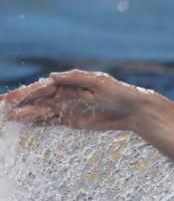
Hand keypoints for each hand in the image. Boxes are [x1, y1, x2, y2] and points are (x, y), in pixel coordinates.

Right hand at [0, 69, 153, 131]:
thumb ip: (76, 78)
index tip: (12, 98)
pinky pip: (52, 122)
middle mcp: (65, 95)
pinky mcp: (74, 121)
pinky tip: (25, 124)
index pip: (42, 88)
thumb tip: (52, 76)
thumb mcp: (100, 82)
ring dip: (26, 115)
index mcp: (69, 83)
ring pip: (42, 112)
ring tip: (9, 119)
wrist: (134, 110)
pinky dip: (38, 122)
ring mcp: (68, 109)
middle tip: (3, 109)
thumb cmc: (119, 92)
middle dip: (20, 103)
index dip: (26, 93)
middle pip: (37, 100)